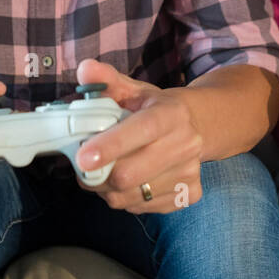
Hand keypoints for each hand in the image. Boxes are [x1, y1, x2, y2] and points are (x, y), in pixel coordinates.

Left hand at [70, 58, 203, 214]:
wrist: (196, 128)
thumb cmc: (154, 108)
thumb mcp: (133, 90)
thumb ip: (105, 80)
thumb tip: (84, 70)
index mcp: (171, 114)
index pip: (141, 131)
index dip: (110, 146)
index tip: (82, 157)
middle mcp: (186, 144)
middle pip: (129, 174)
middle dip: (98, 175)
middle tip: (85, 166)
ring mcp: (190, 172)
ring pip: (130, 196)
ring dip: (107, 189)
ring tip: (107, 172)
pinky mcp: (189, 195)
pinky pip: (142, 208)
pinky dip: (126, 199)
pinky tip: (130, 181)